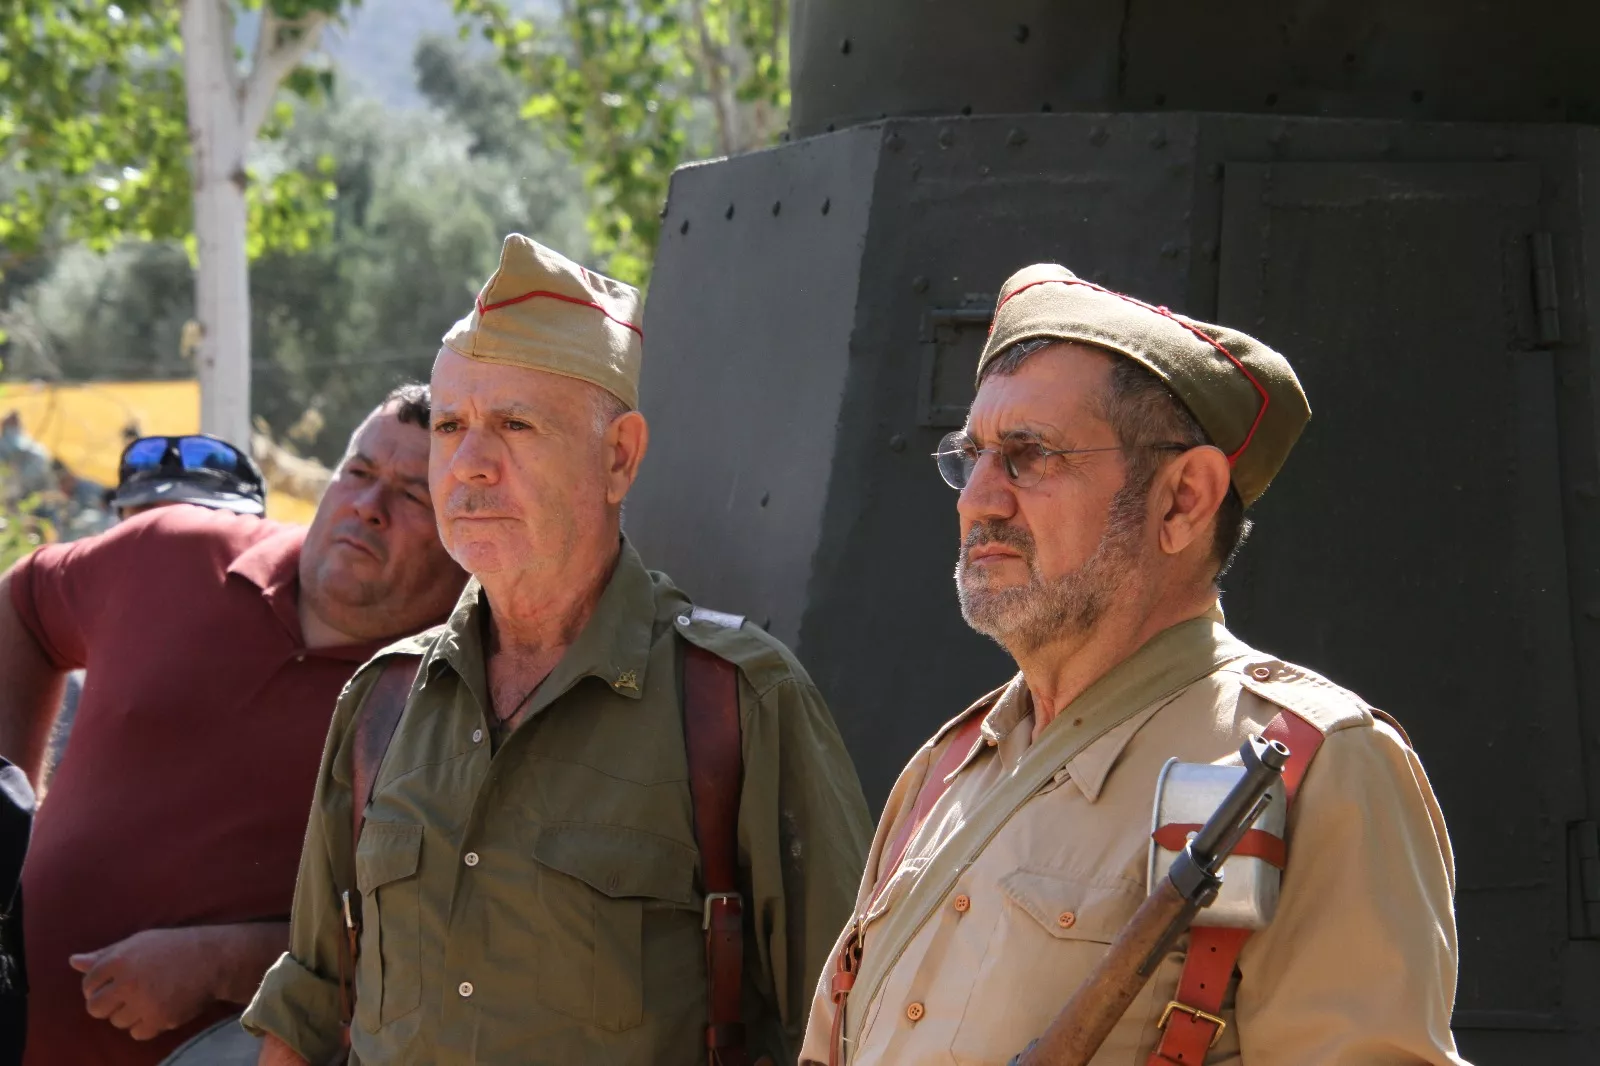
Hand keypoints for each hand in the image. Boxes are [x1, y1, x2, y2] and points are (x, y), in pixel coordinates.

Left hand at [69, 927, 219, 1040]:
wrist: (214, 957)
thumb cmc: (172, 947)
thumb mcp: (138, 942)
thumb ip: (105, 954)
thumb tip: (73, 961)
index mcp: (120, 960)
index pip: (88, 983)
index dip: (98, 985)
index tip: (114, 983)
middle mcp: (128, 982)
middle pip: (95, 1008)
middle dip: (106, 1005)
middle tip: (125, 996)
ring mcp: (143, 1002)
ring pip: (117, 1022)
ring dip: (128, 1013)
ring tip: (147, 999)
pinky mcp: (159, 1019)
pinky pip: (137, 1033)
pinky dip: (145, 1025)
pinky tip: (156, 1010)